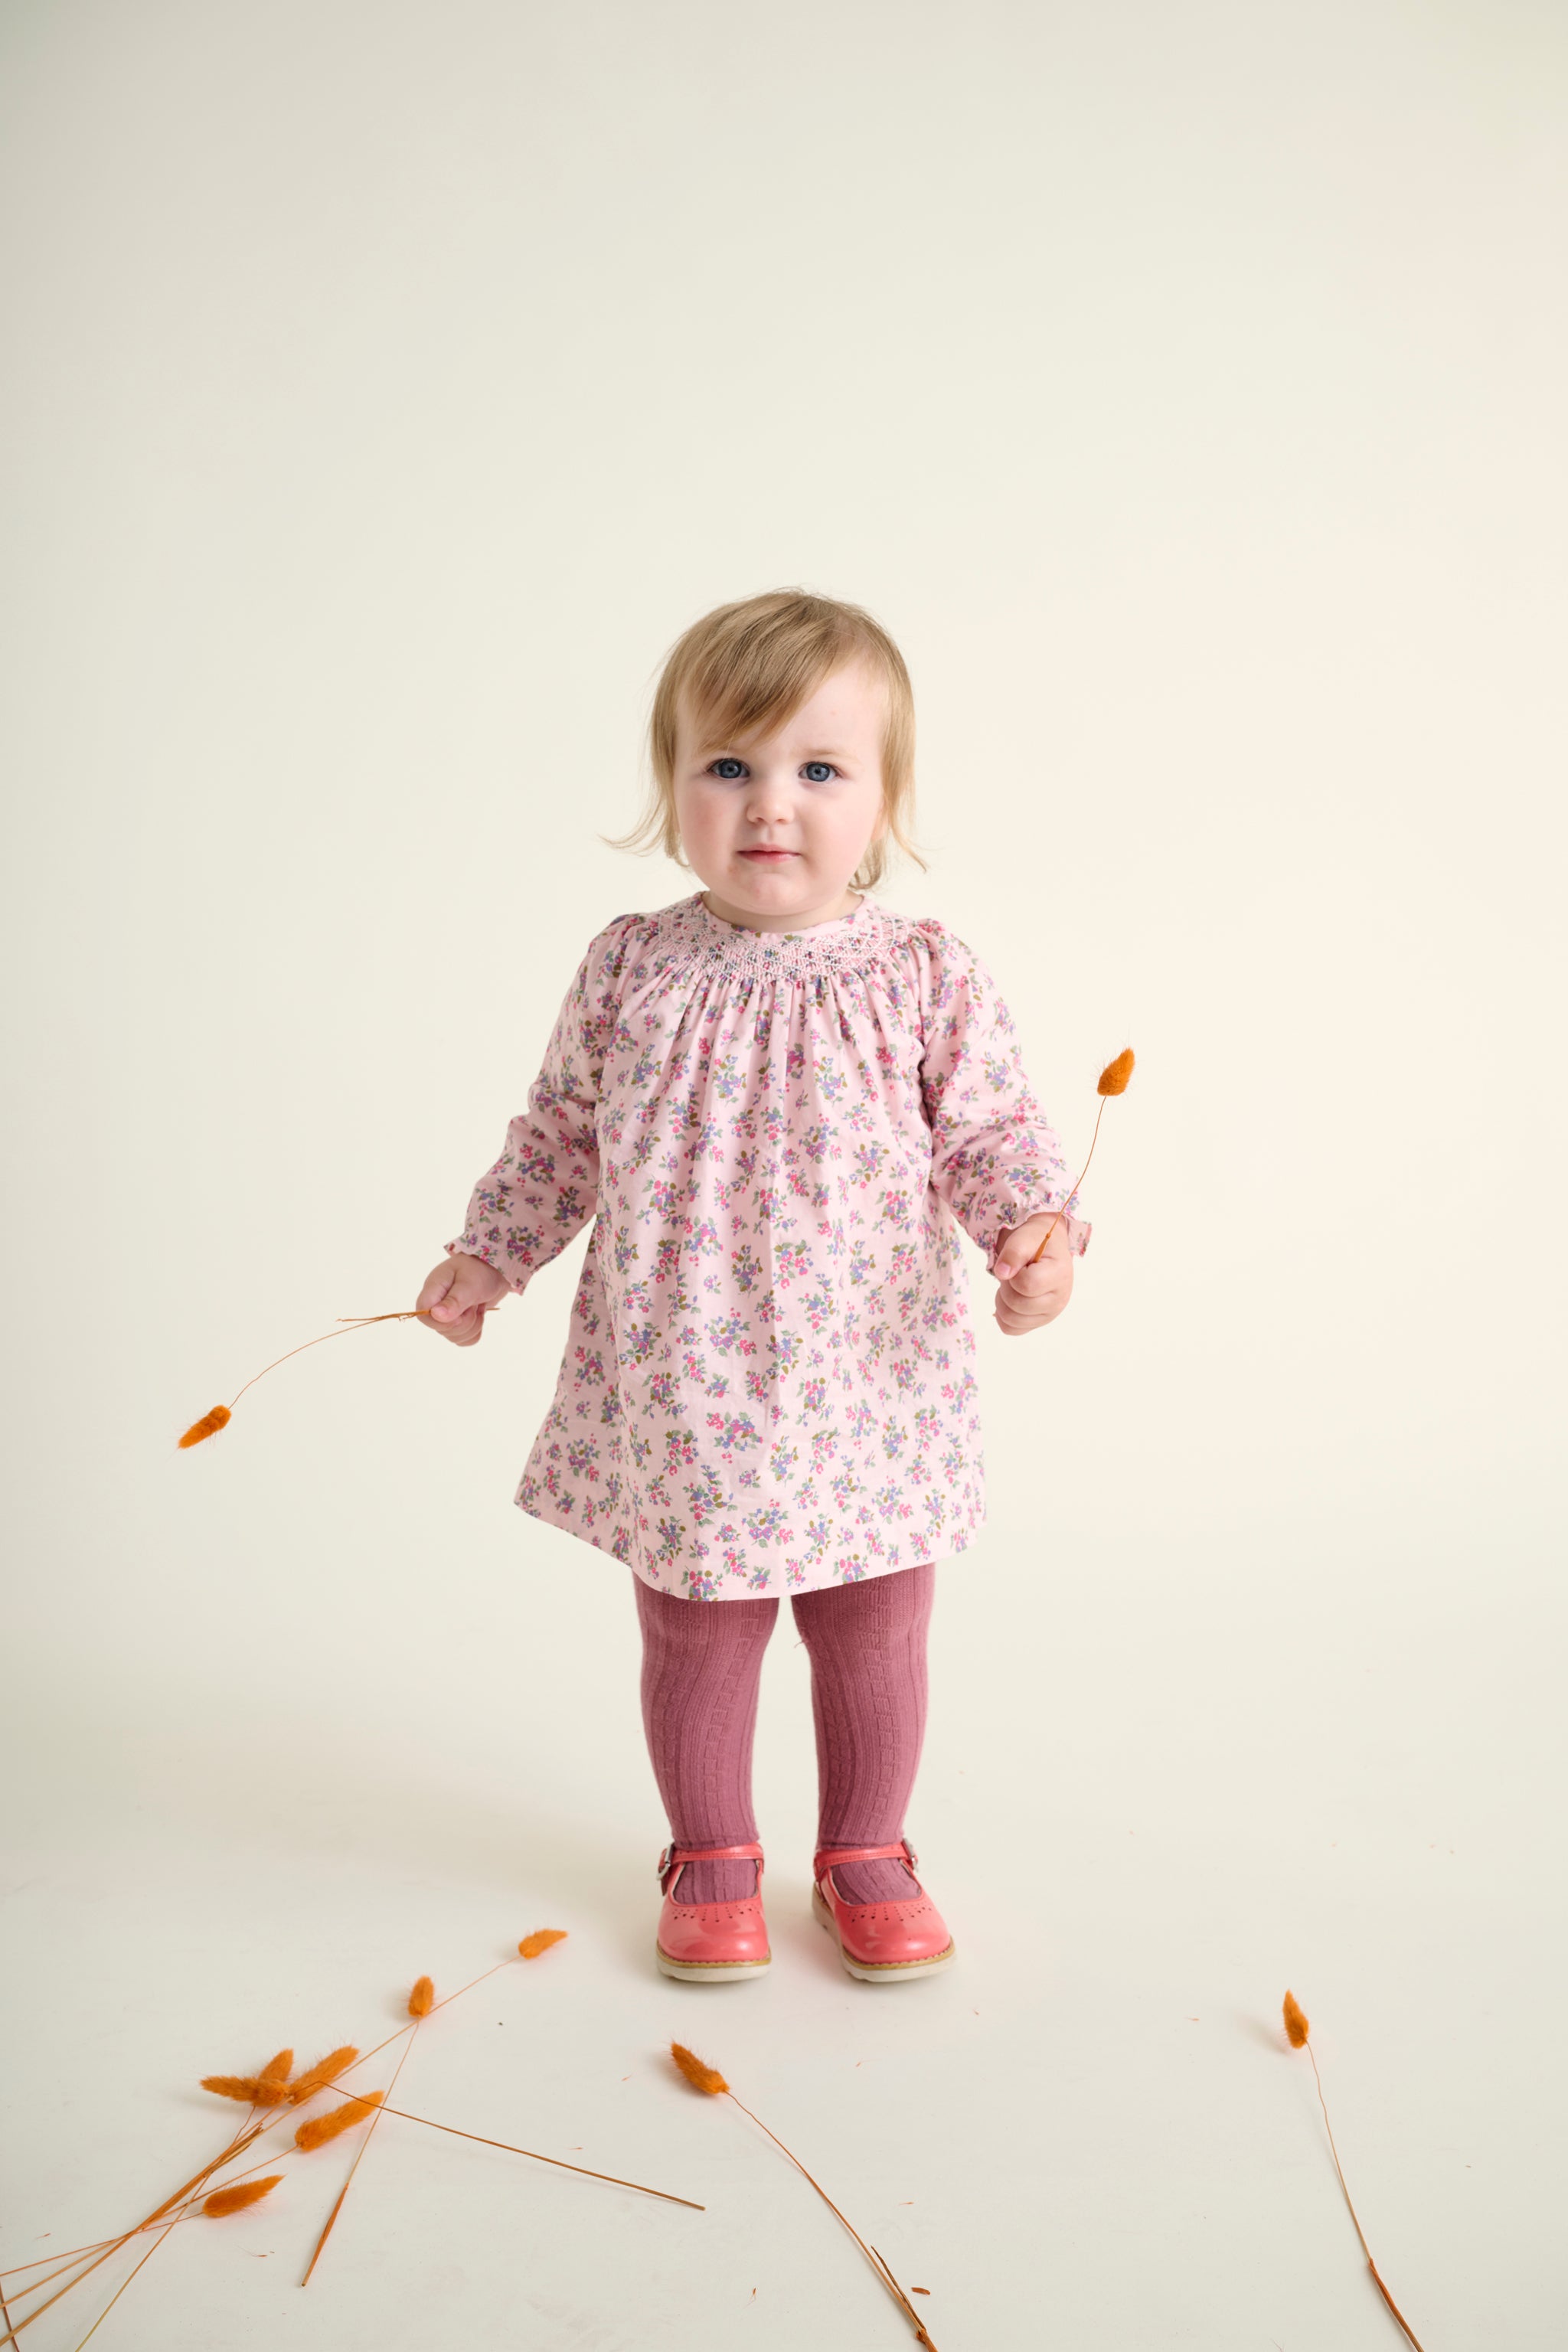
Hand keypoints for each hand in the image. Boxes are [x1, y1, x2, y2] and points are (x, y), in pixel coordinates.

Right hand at [416, 1252, 509, 1346]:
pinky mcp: (458, 1323)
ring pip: (454, 1337)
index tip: (460, 1315)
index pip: (423, 1315)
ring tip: (477, 1305)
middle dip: (465, 1322)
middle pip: (441, 1330)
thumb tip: (436, 1315)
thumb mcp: (469, 1284)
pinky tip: (479, 1314)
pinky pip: (464, 1340)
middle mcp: (436, 1305)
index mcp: (433, 1291)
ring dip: (473, 1325)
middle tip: (474, 1303)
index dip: (441, 1322)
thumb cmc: (480, 1270)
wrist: (494, 1269)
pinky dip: (475, 1331)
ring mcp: (447, 1315)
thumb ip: (454, 1301)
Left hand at [990, 1213, 1073, 1335]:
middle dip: (1006, 1286)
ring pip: (1010, 1319)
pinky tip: (1012, 1297)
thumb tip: (1001, 1273)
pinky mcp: (1037, 1323)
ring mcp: (1049, 1315)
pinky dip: (1003, 1314)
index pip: (1027, 1285)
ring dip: (1002, 1300)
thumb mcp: (1025, 1238)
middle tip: (1014, 1273)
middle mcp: (1059, 1300)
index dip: (1014, 1274)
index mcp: (1060, 1275)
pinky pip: (1010, 1329)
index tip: (1020, 1265)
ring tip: (1013, 1285)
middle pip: (1016, 1304)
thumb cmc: (1036, 1243)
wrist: (1046, 1250)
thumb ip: (1013, 1252)